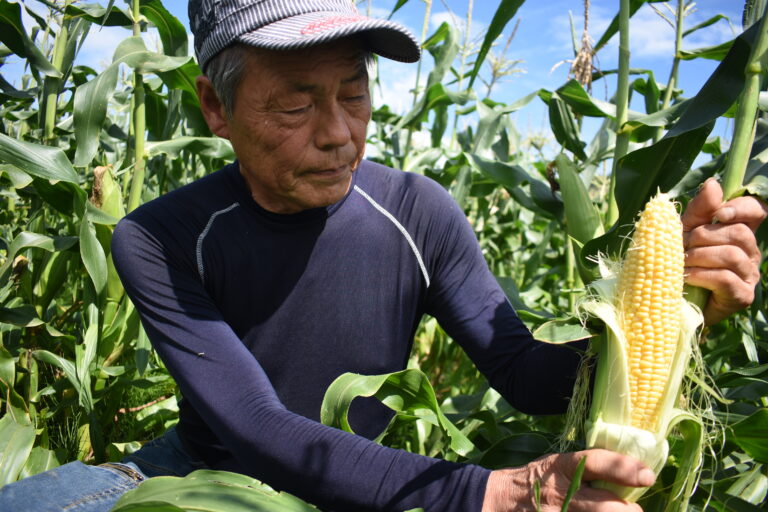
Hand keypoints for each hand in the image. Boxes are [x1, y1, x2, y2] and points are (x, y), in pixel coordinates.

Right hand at [481, 449, 653, 510]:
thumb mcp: (557, 464)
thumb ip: (587, 467)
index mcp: (562, 467)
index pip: (596, 463)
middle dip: (628, 510)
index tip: (647, 476)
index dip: (623, 468)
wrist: (502, 501)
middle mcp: (562, 492)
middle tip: (632, 509)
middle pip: (608, 507)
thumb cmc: (537, 479)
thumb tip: (631, 470)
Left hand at [681, 178, 767, 324]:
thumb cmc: (678, 264)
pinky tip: (686, 278)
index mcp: (739, 232)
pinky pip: (725, 278)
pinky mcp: (743, 296)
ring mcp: (749, 275)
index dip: (742, 208)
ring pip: (731, 254)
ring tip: (680, 264)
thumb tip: (713, 184)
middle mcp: (750, 252)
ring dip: (698, 256)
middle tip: (680, 247)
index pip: (756, 210)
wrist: (668, 304)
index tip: (719, 214)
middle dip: (702, 237)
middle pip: (738, 232)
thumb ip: (699, 210)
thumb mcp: (684, 232)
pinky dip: (701, 275)